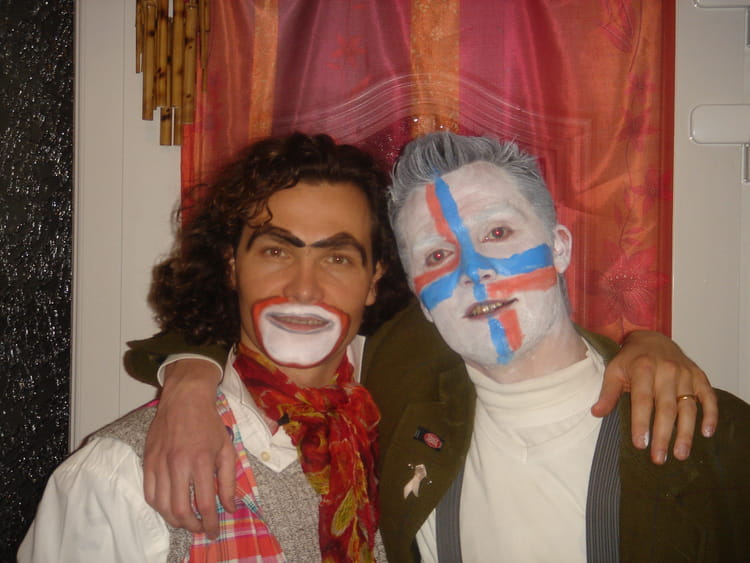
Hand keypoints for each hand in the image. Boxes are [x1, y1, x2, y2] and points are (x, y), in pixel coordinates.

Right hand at [143, 359, 235, 537]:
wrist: (185, 398)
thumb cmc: (208, 422)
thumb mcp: (227, 449)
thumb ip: (228, 481)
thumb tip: (230, 507)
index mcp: (201, 460)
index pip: (205, 503)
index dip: (210, 522)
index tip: (214, 531)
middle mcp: (178, 464)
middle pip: (180, 510)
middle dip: (192, 526)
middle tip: (200, 528)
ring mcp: (160, 463)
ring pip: (162, 506)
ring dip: (174, 520)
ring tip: (186, 522)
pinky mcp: (147, 461)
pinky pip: (149, 493)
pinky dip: (159, 507)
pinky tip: (169, 508)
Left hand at [591, 330, 717, 464]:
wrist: (652, 338)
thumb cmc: (631, 359)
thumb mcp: (614, 370)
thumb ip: (608, 393)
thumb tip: (596, 413)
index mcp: (643, 368)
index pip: (642, 400)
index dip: (641, 422)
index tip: (640, 444)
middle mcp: (667, 371)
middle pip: (666, 408)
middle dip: (663, 435)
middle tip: (659, 458)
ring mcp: (686, 374)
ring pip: (688, 407)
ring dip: (686, 432)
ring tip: (680, 454)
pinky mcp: (699, 377)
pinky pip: (709, 397)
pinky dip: (711, 415)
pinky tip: (707, 433)